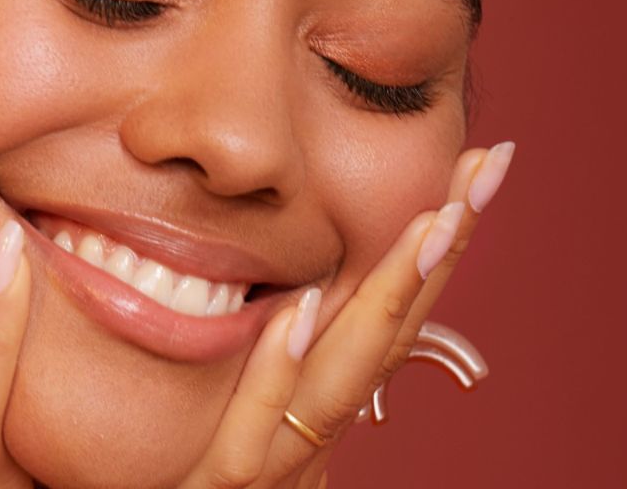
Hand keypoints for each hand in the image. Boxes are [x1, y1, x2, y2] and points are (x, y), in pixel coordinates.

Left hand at [180, 143, 513, 487]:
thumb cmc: (142, 477)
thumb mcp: (214, 419)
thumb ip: (250, 369)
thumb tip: (278, 289)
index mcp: (304, 416)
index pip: (379, 324)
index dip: (427, 255)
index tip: (467, 175)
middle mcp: (302, 446)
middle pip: (381, 344)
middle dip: (435, 257)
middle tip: (484, 168)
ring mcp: (263, 479)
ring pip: (338, 388)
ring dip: (385, 300)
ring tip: (429, 219)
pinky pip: (245, 445)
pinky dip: (276, 375)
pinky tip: (298, 306)